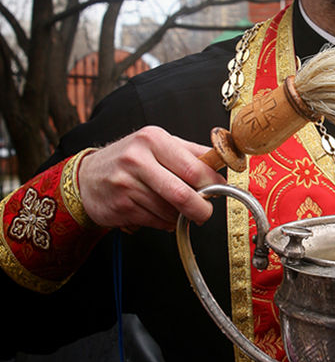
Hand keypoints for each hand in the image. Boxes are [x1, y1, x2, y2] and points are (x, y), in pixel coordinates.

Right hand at [78, 126, 224, 229]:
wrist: (86, 178)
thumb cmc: (129, 160)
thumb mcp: (157, 145)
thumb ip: (190, 153)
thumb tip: (221, 165)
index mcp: (152, 139)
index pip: (193, 168)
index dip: (212, 183)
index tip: (219, 189)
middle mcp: (137, 160)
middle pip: (183, 194)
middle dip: (201, 208)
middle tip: (205, 211)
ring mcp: (127, 185)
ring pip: (170, 211)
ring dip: (179, 216)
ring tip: (173, 207)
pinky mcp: (121, 207)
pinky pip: (157, 222)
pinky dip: (165, 222)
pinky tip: (157, 212)